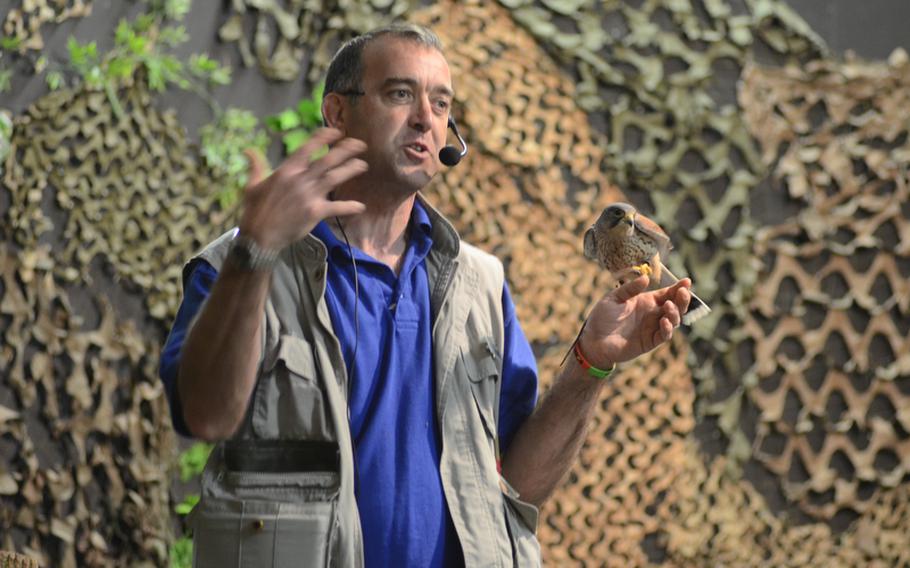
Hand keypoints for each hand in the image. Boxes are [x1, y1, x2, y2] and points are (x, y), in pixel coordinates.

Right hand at [238, 128, 368, 249]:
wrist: (259, 236)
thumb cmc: (255, 210)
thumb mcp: (252, 185)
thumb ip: (255, 166)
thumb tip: (248, 149)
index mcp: (286, 170)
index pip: (307, 148)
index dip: (323, 138)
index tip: (336, 132)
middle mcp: (300, 179)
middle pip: (327, 160)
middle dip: (346, 150)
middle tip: (360, 145)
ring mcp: (309, 195)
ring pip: (335, 178)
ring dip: (351, 170)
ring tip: (363, 165)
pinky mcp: (315, 212)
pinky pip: (336, 208)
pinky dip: (349, 207)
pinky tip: (360, 207)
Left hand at [578, 275, 691, 367]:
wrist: (593, 340)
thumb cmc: (602, 317)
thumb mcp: (614, 298)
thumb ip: (630, 289)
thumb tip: (646, 278)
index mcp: (646, 301)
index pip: (667, 293)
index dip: (678, 287)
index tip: (687, 281)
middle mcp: (652, 314)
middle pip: (675, 306)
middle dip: (682, 299)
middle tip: (683, 292)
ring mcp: (652, 328)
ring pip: (674, 320)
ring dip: (675, 313)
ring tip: (669, 306)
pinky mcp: (650, 342)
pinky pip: (664, 335)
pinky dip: (667, 329)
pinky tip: (664, 321)